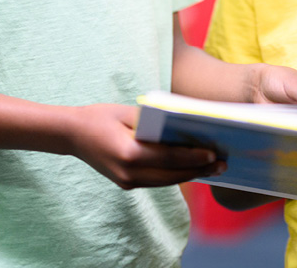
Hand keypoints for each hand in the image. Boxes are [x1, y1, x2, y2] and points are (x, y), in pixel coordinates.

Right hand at [68, 103, 224, 188]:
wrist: (73, 134)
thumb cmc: (102, 117)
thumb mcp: (129, 113)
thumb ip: (155, 122)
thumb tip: (184, 126)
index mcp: (129, 153)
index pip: (169, 157)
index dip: (193, 156)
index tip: (213, 154)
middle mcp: (128, 173)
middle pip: (171, 174)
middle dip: (199, 170)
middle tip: (223, 164)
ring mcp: (127, 182)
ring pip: (166, 181)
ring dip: (190, 175)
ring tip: (213, 169)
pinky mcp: (126, 184)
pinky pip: (157, 181)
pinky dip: (175, 175)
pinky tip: (192, 169)